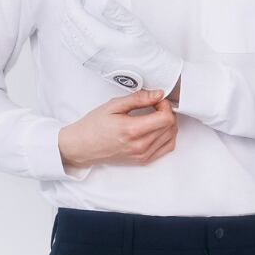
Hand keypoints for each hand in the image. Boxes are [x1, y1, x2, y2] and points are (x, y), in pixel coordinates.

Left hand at [57, 0, 182, 98]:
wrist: (150, 73)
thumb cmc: (146, 49)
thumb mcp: (135, 26)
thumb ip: (117, 12)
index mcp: (101, 39)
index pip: (75, 13)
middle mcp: (90, 51)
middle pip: (68, 21)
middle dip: (70, 2)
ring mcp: (87, 59)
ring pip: (66, 32)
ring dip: (68, 14)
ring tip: (78, 2)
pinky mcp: (88, 63)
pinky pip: (69, 44)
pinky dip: (68, 28)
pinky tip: (76, 20)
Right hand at [59, 91, 178, 168]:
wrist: (83, 147)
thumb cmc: (94, 126)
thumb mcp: (113, 105)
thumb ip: (138, 99)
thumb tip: (158, 94)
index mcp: (132, 130)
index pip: (166, 118)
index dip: (165, 105)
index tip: (156, 100)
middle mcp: (140, 146)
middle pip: (171, 127)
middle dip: (167, 112)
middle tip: (155, 106)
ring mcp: (143, 155)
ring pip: (171, 137)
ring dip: (168, 124)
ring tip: (155, 116)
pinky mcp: (143, 160)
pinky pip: (167, 148)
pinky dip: (167, 136)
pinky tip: (156, 129)